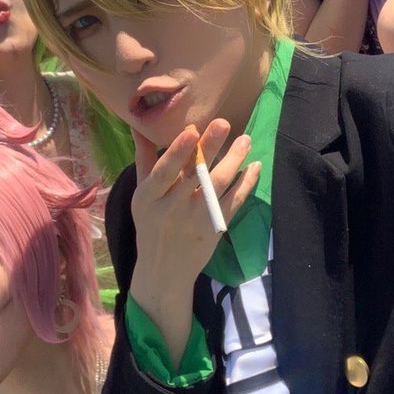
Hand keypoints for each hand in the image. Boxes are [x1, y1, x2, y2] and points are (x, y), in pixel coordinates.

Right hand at [131, 122, 257, 299]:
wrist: (164, 271)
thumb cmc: (150, 225)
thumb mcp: (141, 195)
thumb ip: (144, 160)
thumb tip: (140, 125)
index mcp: (148, 198)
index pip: (163, 172)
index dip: (177, 152)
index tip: (191, 130)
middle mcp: (171, 209)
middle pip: (194, 175)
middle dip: (210, 148)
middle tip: (224, 123)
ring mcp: (195, 220)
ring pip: (217, 187)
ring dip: (233, 161)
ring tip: (245, 139)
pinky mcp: (215, 229)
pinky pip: (234, 203)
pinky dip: (245, 184)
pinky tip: (254, 165)